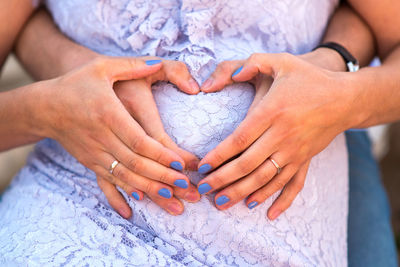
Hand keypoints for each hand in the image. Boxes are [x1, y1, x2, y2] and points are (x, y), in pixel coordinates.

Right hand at [29, 56, 199, 217]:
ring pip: (124, 178)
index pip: (139, 140)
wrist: (46, 106)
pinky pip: (107, 183)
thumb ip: (133, 65)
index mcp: (108, 113)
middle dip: (163, 178)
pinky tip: (132, 212)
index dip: (161, 154)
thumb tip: (160, 62)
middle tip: (187, 188)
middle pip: (136, 163)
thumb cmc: (77, 83)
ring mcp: (94, 153)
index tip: (181, 164)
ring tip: (173, 203)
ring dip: (150, 191)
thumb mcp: (103, 67)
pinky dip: (121, 197)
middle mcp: (101, 137)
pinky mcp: (90, 162)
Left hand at [197, 53, 354, 218]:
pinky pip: (293, 184)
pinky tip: (267, 213)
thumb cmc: (308, 78)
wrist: (344, 97)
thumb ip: (251, 64)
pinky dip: (281, 200)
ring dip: (242, 193)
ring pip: (266, 179)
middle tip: (202, 189)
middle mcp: (283, 136)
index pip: (239, 139)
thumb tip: (226, 76)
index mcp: (272, 112)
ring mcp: (295, 151)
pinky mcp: (305, 160)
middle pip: (248, 164)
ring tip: (221, 203)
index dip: (218, 156)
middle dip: (223, 179)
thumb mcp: (280, 62)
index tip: (201, 167)